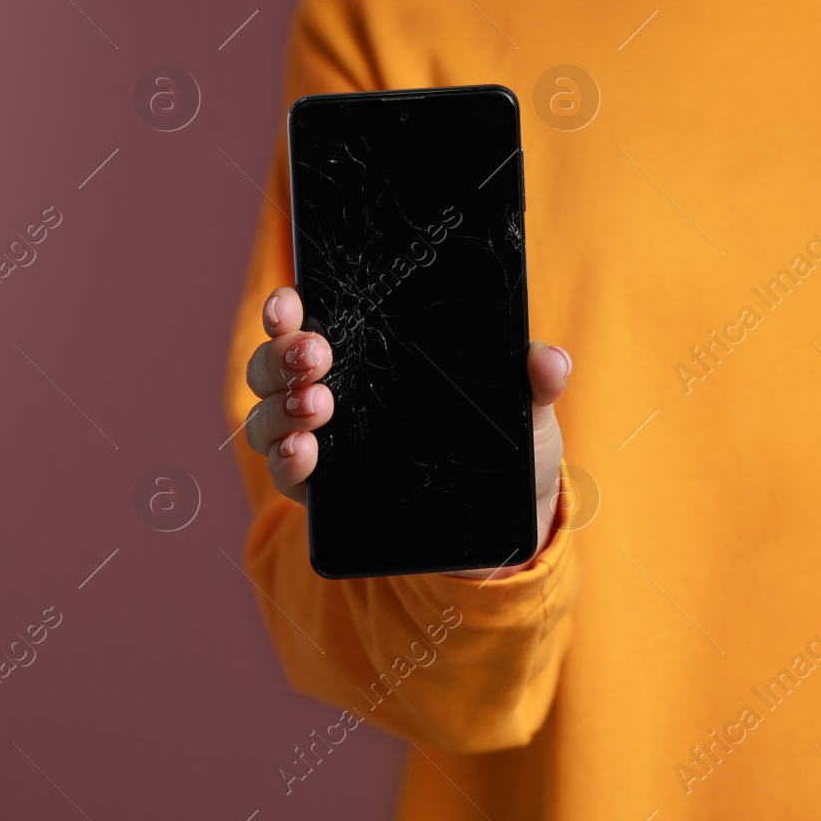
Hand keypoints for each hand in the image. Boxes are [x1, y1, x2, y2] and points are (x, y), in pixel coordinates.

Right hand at [243, 285, 571, 575]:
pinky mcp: (328, 496)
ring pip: (270, 418)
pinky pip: (287, 477)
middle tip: (316, 355)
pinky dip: (287, 463)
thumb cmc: (511, 445)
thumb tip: (550, 358)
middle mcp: (335, 394)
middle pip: (276, 367)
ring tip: (316, 406)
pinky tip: (304, 453)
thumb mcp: (529, 408)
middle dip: (284, 355)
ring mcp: (325, 445)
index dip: (288, 308)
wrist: (513, 520)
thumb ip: (539, 378)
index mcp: (371, 357)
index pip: (312, 322)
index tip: (291, 300)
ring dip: (282, 409)